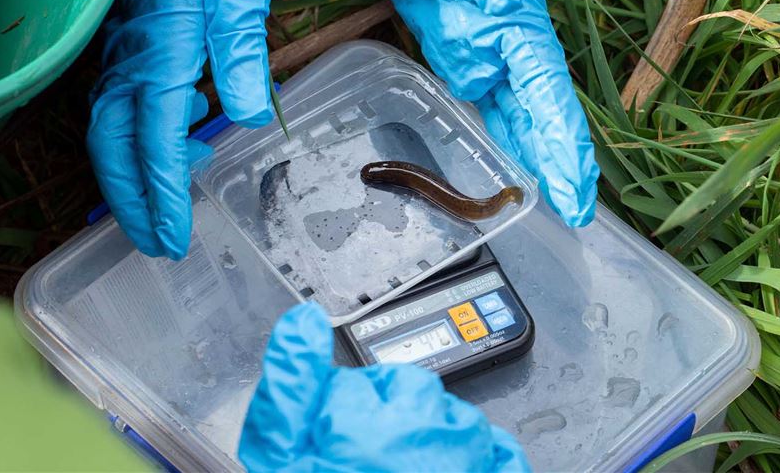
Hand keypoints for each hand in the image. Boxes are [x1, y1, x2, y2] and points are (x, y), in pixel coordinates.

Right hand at [87, 0, 276, 258]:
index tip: (173, 234)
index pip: (157, 138)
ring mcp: (126, 54)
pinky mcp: (132, 49)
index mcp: (160, 53)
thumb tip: (251, 116)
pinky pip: (122, 109)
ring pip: (112, 132)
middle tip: (156, 244)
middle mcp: (132, 60)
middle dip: (132, 202)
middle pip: (115, 147)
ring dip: (131, 179)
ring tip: (164, 214)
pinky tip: (177, 145)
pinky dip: (138, 144)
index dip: (164, 192)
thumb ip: (240, 56)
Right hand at [239, 303, 529, 471]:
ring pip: (459, 421)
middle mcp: (429, 437)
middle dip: (393, 418)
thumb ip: (288, 391)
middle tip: (368, 462)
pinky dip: (485, 459)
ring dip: (436, 438)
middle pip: (417, 395)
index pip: (374, 382)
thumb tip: (302, 321)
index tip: (340, 439)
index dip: (353, 409)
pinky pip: (502, 457)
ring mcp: (467, 465)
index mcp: (370, 426)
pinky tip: (456, 471)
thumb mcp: (277, 461)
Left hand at [361, 0, 599, 225]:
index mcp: (513, 19)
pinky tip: (510, 162)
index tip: (575, 191)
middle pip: (541, 112)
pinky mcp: (460, 48)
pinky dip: (503, 134)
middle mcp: (508, 40)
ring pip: (517, 112)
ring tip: (554, 205)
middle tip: (575, 216)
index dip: (561, 144)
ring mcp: (486, 47)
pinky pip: (487, 101)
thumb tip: (505, 5)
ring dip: (535, 156)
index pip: (545, 93)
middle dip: (559, 163)